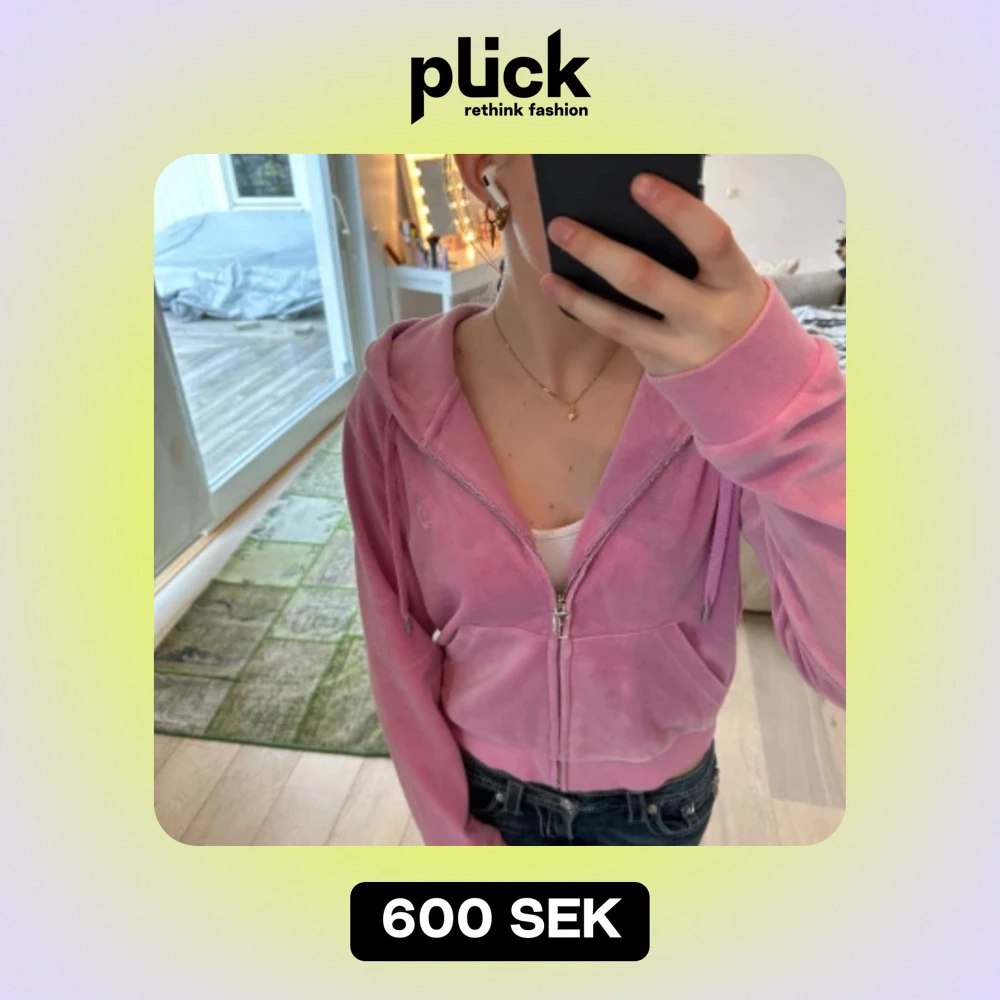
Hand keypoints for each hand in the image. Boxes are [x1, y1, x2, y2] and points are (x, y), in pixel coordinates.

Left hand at [538, 173, 769, 376]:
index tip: (637, 181)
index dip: (676, 209)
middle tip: (561, 224)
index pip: (711, 237)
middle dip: (599, 251)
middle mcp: (710, 316)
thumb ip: (693, 246)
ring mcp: (682, 346)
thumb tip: (629, 204)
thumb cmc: (726, 296)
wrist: (749, 368)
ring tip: (549, 266)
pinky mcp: (658, 363)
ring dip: (578, 292)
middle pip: (648, 281)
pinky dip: (583, 310)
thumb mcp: (727, 272)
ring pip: (620, 319)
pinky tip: (557, 288)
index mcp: (735, 277)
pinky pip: (615, 334)